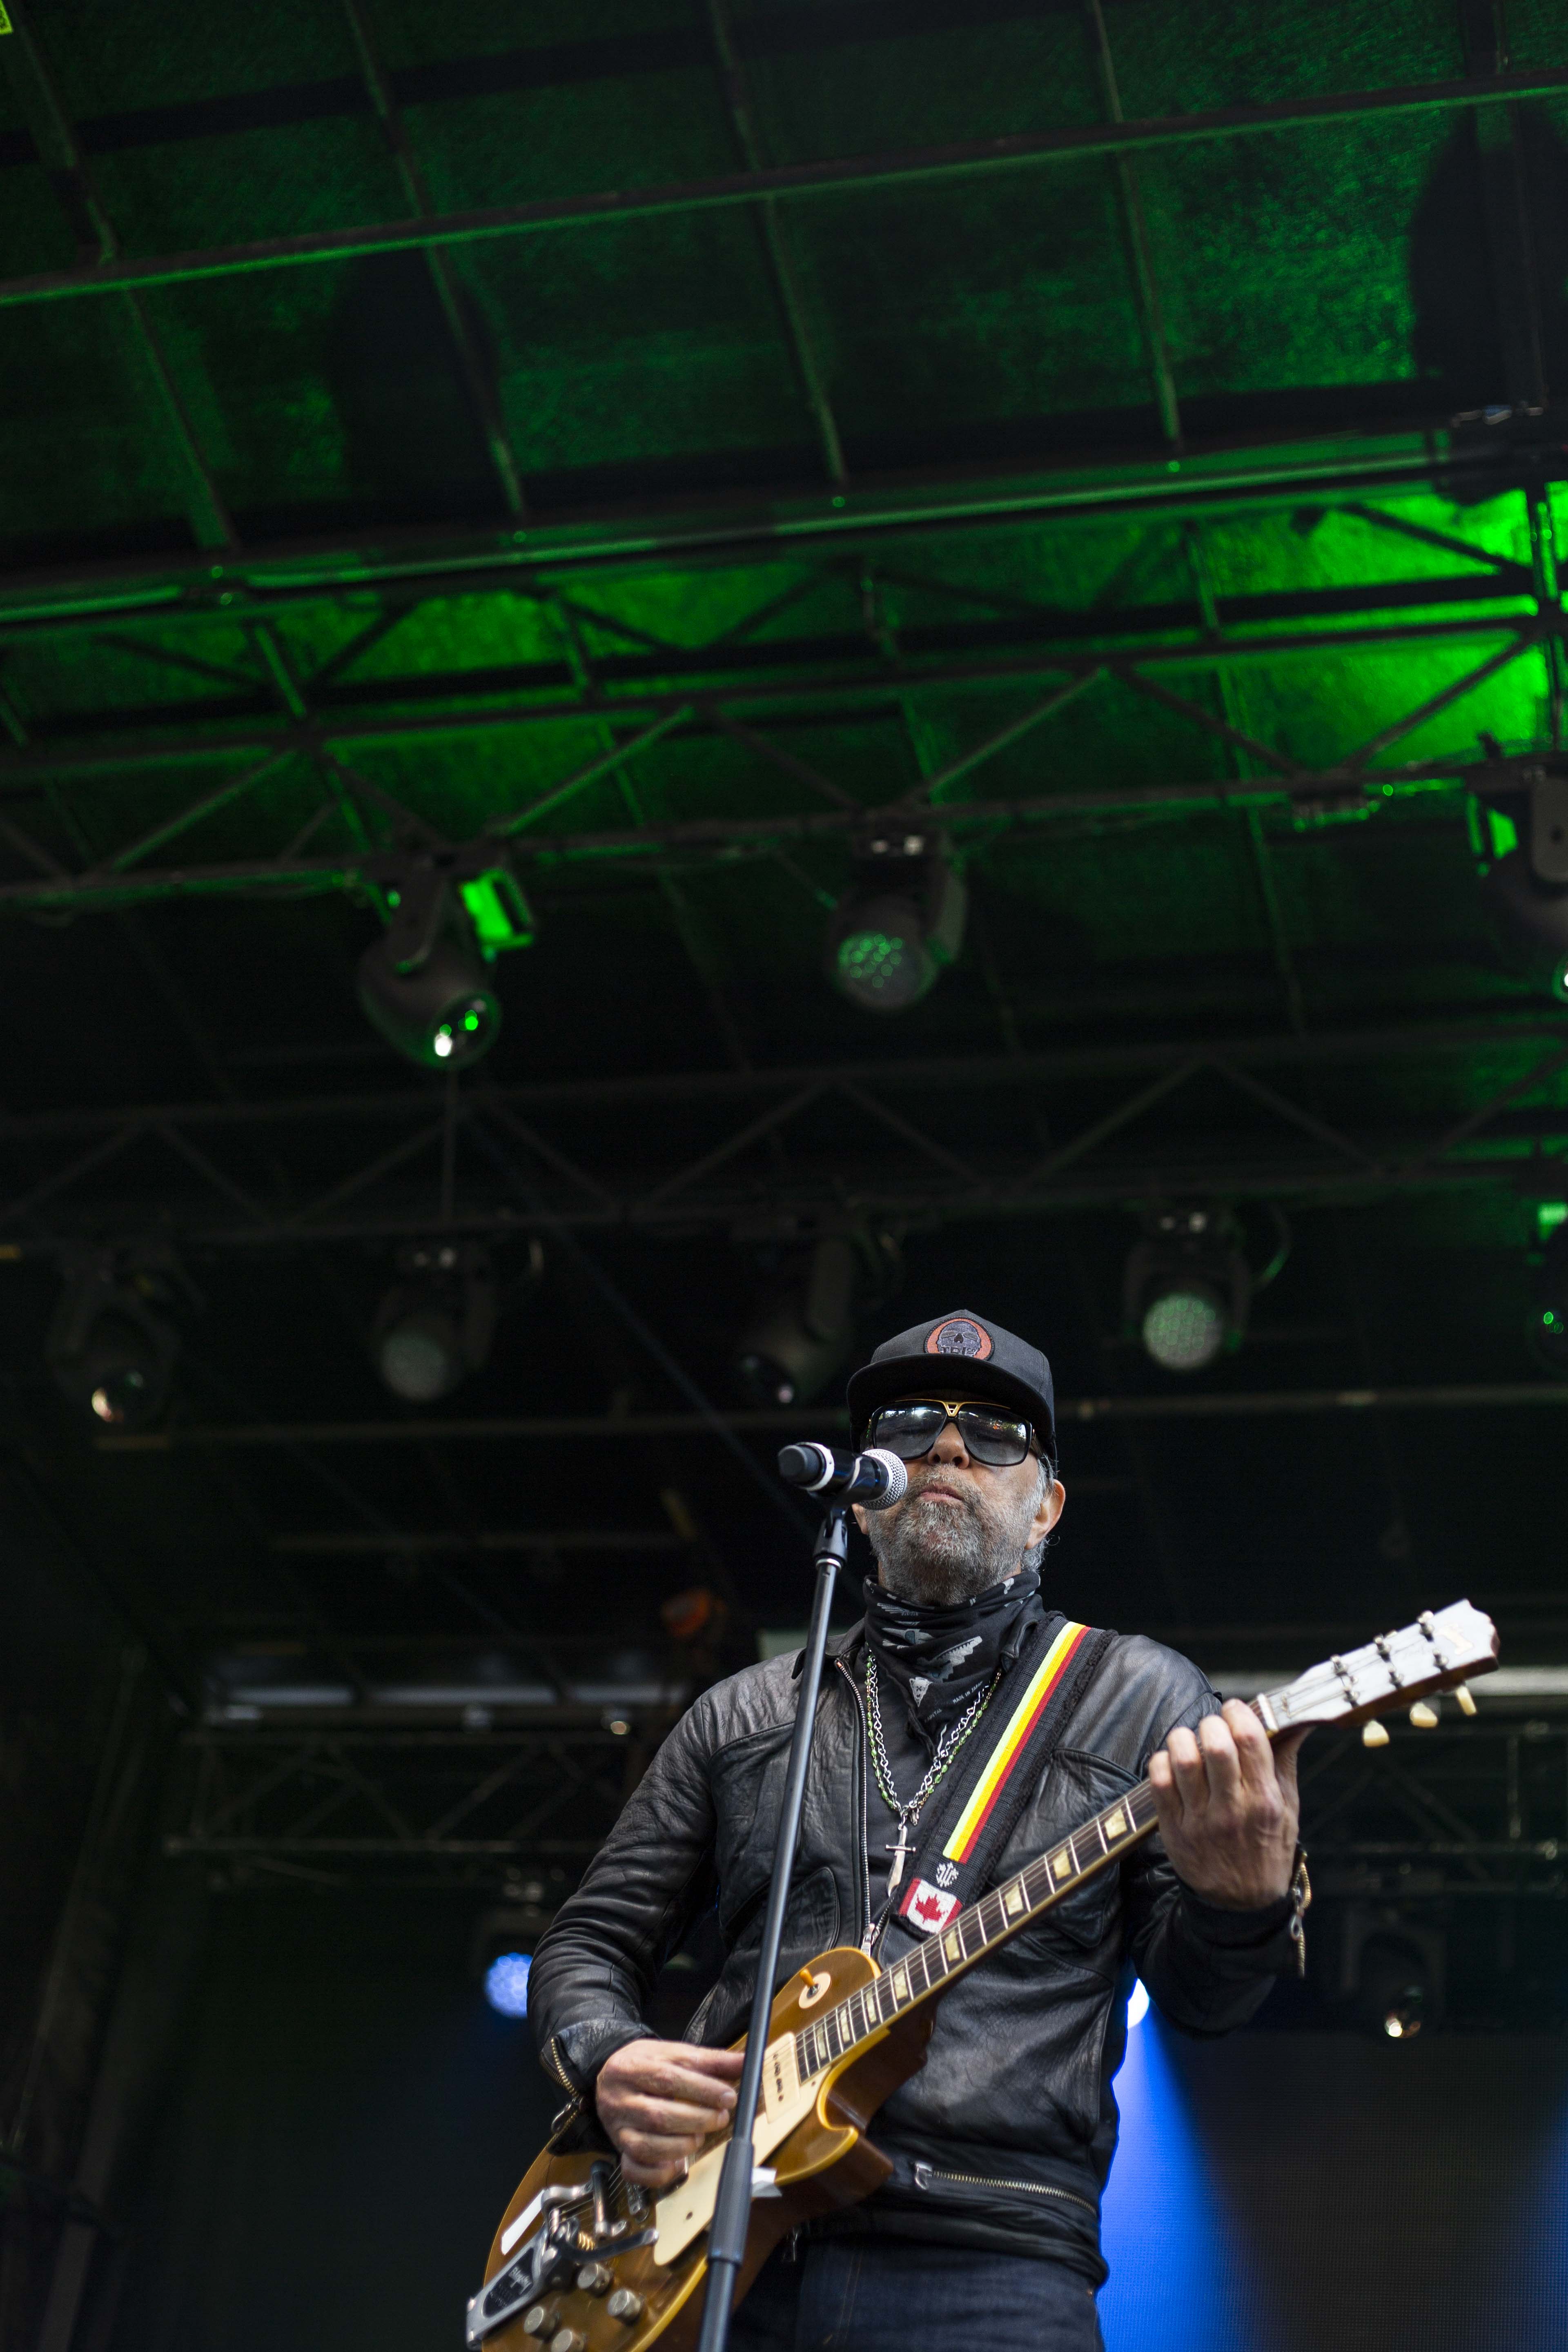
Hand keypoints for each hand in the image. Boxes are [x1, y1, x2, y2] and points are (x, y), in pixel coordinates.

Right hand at [595, 2039, 743, 2188]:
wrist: (610, 2077)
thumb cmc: (647, 2065)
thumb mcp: (675, 2053)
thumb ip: (711, 2060)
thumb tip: (746, 2062)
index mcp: (632, 2067)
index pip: (668, 2079)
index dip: (701, 2090)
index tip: (728, 2096)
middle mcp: (620, 2100)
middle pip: (658, 2116)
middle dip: (697, 2120)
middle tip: (721, 2117)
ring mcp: (618, 2129)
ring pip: (646, 2147)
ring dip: (681, 2146)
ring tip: (700, 2135)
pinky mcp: (619, 2151)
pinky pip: (634, 2170)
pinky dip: (659, 2172)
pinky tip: (678, 2163)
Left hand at [1147, 1700, 1306, 1909]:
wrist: (1241, 1905)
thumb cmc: (1268, 1849)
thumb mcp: (1288, 1809)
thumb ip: (1286, 1761)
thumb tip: (1295, 1721)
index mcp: (1266, 1802)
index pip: (1250, 1741)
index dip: (1238, 1713)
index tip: (1234, 1709)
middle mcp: (1233, 1810)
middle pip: (1216, 1746)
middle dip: (1211, 1724)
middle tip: (1212, 1727)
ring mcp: (1201, 1821)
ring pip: (1183, 1758)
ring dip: (1183, 1739)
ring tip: (1191, 1743)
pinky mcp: (1174, 1829)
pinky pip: (1158, 1781)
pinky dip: (1162, 1761)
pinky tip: (1173, 1764)